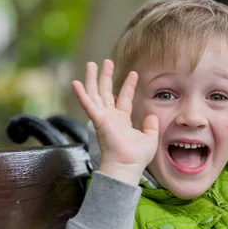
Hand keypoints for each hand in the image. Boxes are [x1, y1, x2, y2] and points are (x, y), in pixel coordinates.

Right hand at [72, 59, 158, 184]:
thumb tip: (152, 115)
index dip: (129, 86)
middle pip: (106, 93)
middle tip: (106, 62)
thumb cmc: (137, 157)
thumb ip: (150, 126)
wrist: (127, 166)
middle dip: (105, 77)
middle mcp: (110, 118)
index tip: (133, 73)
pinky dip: (81, 94)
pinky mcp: (98, 120)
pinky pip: (88, 104)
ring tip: (92, 64)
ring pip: (95, 94)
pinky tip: (75, 82)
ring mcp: (103, 118)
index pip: (124, 99)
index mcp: (121, 121)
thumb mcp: (149, 138)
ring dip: (92, 79)